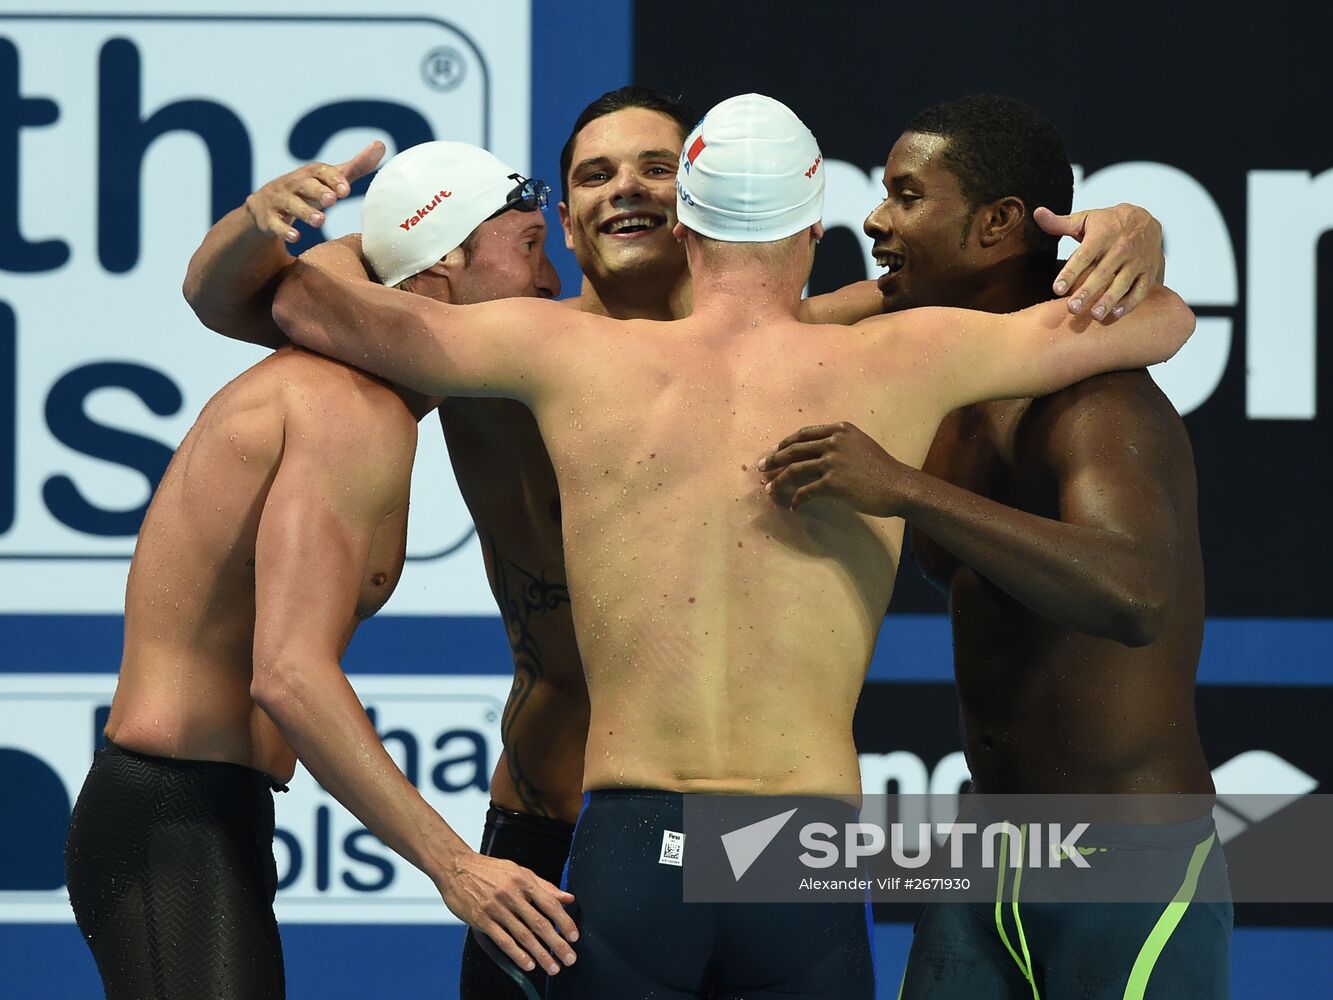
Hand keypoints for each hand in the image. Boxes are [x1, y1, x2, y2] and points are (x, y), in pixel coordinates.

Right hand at [244, 141, 384, 242]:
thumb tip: (382, 145)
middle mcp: (292, 184)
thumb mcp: (329, 180)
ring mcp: (279, 201)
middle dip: (318, 191)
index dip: (333, 179)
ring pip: (291, 205)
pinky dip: (284, 230)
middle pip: (305, 185)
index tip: (346, 190)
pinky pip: (275, 225)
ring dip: (305, 212)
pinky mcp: (268, 220)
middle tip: (332, 200)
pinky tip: (295, 237)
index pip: (321, 172)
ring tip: (320, 221)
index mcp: (310, 175)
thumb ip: (355, 167)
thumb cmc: (307, 192)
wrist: (264, 206)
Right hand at [441, 852, 577, 977]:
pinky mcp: (482, 920)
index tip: (574, 937)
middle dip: (557, 943)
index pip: (550, 904)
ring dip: (540, 953)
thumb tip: (568, 898)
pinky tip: (528, 964)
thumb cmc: (489, 870)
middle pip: (539, 923)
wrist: (456, 867)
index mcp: (524, 880)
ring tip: (552, 967)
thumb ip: (544, 886)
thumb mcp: (519, 871)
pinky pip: (503, 940)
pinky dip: (517, 954)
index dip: (564, 922)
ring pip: (523, 935)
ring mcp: (496, 908)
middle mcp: (511, 894)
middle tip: (569, 958)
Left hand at [758, 422, 909, 513]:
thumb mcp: (860, 446)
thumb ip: (839, 445)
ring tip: (768, 489)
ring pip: (795, 470)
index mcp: (840, 430)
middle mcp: (834, 442)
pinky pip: (806, 491)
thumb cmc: (882, 469)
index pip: (803, 434)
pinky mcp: (832, 483)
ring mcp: (832, 461)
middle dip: (773, 460)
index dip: (785, 443)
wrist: (898, 486)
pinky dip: (796, 499)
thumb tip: (815, 455)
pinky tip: (793, 506)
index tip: (773, 452)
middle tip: (761, 469)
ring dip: (778, 481)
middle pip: (794, 450)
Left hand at [1036, 203, 1163, 320]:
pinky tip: (1115, 314)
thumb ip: (1060, 223)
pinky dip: (1130, 303)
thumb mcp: (1086, 219)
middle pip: (1103, 272)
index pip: (1084, 255)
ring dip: (1108, 300)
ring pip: (1123, 283)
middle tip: (1072, 308)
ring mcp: (1137, 261)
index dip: (1070, 272)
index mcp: (1102, 235)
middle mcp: (1121, 248)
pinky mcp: (1149, 272)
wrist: (1146, 220)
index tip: (1057, 289)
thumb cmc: (1108, 224)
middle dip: (1087, 291)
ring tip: (1094, 315)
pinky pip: (1141, 289)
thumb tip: (1037, 213)